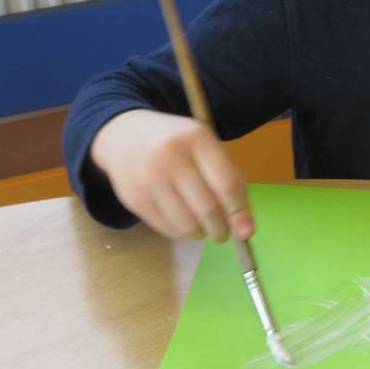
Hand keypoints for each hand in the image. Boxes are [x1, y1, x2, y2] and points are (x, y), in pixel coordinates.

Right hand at [89, 109, 252, 241]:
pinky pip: (167, 230)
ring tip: (202, 226)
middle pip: (207, 208)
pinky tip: (181, 219)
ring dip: (200, 233)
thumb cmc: (176, 144)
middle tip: (222, 233)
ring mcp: (148, 178)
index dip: (239, 212)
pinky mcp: (134, 198)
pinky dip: (180, 232)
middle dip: (220, 229)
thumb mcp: (205, 148)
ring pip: (186, 225)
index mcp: (195, 137)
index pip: (225, 183)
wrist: (123, 135)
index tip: (246, 231)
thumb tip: (245, 230)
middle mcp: (170, 156)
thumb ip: (230, 182)